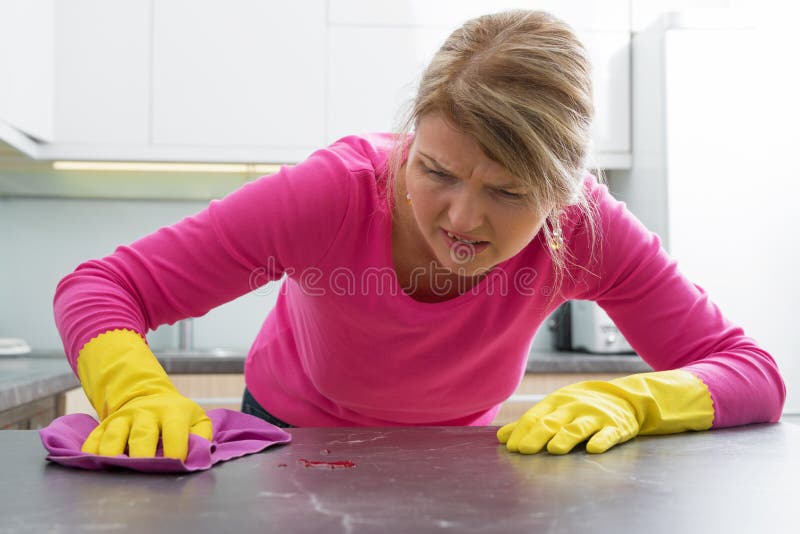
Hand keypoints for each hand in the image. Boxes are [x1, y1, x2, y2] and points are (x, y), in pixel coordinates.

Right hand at [81, 392, 211, 459]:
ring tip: (116, 469)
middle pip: (142, 435)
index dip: (175, 450)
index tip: (176, 464)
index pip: (174, 431)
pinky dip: (92, 453)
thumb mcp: (196, 419)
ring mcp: (122, 418)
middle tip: (143, 471)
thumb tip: (200, 454)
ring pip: (114, 436)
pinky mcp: (104, 425)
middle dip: (142, 456)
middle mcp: (145, 413)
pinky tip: (96, 465)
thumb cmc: (176, 415)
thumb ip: (202, 435)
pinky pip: (94, 440)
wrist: (149, 397)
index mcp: (171, 412)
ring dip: (113, 455)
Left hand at [497, 370, 713, 454]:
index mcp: (557, 402)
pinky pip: (608, 435)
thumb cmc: (582, 406)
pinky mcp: (616, 427)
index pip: (536, 416)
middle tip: (524, 451)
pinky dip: (601, 441)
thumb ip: (530, 423)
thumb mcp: (556, 408)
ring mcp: (596, 416)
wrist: (625, 397)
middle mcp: (574, 407)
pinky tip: (593, 449)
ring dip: (565, 438)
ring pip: (578, 428)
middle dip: (537, 436)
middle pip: (553, 422)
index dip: (522, 430)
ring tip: (553, 449)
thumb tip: (501, 437)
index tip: (511, 446)